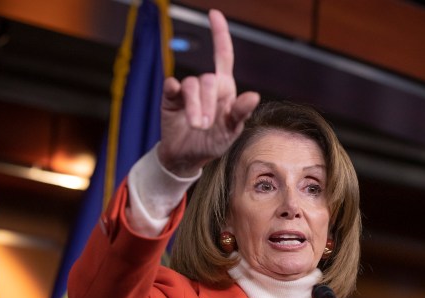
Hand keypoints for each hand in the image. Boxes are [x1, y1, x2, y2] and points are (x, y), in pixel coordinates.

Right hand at [158, 9, 259, 176]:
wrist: (187, 157)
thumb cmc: (213, 142)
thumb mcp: (231, 131)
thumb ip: (240, 113)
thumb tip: (254, 96)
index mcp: (224, 89)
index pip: (223, 56)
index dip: (220, 34)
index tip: (214, 14)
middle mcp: (206, 86)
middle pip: (208, 79)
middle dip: (208, 103)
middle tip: (206, 125)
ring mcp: (187, 92)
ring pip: (191, 85)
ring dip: (195, 107)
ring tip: (197, 125)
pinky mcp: (170, 99)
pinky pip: (171, 86)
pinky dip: (173, 89)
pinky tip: (174, 95)